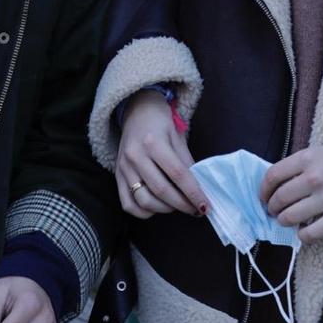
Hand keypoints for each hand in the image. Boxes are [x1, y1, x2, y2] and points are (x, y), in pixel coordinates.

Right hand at [116, 90, 208, 218]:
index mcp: (153, 142)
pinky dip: (144, 212)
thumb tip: (199, 188)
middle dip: (182, 204)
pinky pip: (128, 204)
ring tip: (178, 205)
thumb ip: (186, 161)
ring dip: (165, 209)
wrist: (136, 110)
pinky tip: (158, 207)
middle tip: (196, 209)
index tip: (205, 205)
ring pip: (144, 200)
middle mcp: (135, 156)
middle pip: (161, 190)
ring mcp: (124, 168)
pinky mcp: (117, 177)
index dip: (193, 192)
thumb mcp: (177, 135)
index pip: (177, 174)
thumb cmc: (160, 122)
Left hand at [261, 143, 322, 242]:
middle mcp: (314, 178)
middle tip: (274, 211)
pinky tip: (303, 232)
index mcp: (307, 158)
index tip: (264, 197)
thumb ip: (297, 166)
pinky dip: (302, 235)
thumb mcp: (318, 152)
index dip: (263, 190)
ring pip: (291, 217)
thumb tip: (274, 186)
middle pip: (280, 199)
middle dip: (272, 208)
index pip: (273, 176)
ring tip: (286, 220)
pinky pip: (311, 233)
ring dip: (284, 221)